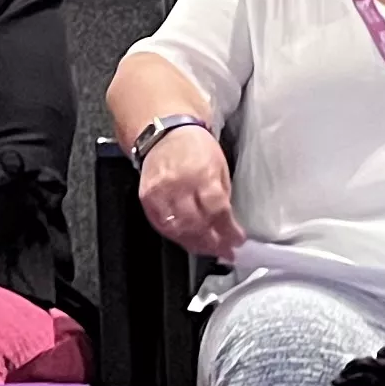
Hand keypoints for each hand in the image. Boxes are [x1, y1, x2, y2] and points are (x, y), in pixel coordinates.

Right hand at [134, 125, 245, 261]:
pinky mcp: (147, 198)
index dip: (228, 231)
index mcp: (203, 175)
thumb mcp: (219, 167)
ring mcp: (160, 193)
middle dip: (213, 243)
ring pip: (178, 229)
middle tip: (225, 252)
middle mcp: (180, 185)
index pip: (217, 211)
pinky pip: (161, 225)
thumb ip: (222, 196)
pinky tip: (187, 240)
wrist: (164, 133)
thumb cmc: (196, 148)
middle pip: (197, 224)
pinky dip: (176, 236)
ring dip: (195, 244)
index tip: (237, 241)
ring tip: (208, 250)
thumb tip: (227, 225)